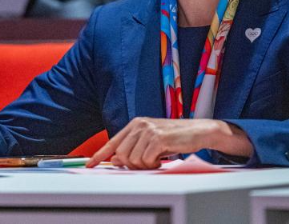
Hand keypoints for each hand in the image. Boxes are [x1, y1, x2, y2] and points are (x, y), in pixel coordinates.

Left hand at [86, 117, 252, 169]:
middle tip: (148, 163)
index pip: (112, 142)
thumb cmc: (176, 137)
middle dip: (131, 165)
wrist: (198, 131)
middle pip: (121, 155)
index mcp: (135, 124)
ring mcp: (148, 130)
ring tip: (157, 159)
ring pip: (132, 160)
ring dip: (144, 165)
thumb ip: (133, 149)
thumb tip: (116, 161)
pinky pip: (146, 161)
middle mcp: (139, 125)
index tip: (90, 164)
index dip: (100, 155)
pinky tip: (162, 158)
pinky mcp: (158, 138)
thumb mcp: (151, 142)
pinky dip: (154, 165)